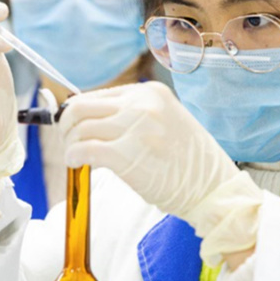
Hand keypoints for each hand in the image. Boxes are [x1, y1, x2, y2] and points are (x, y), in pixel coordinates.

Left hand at [59, 82, 262, 264]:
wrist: (212, 187)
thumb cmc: (189, 162)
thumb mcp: (165, 121)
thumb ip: (133, 114)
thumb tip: (91, 119)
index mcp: (150, 92)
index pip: (98, 95)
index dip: (79, 114)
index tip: (75, 129)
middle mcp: (141, 104)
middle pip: (81, 107)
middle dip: (67, 126)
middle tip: (69, 143)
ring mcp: (135, 128)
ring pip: (79, 128)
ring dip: (69, 144)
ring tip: (75, 158)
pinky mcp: (127, 155)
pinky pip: (84, 149)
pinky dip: (73, 157)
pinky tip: (77, 164)